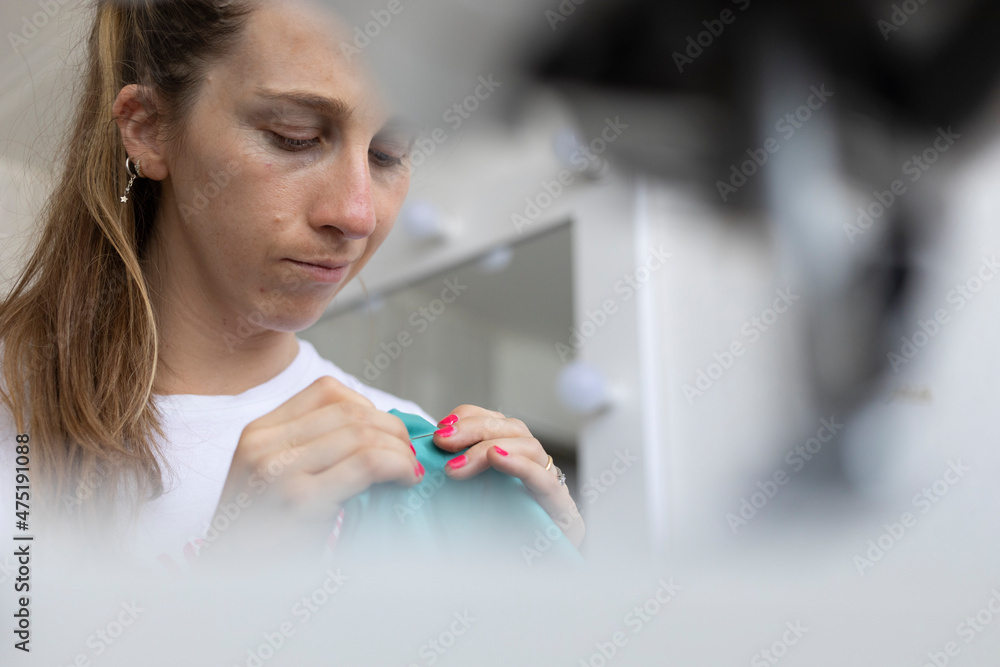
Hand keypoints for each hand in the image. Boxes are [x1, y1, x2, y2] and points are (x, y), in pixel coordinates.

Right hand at [205, 376, 422, 563]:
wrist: (227, 590)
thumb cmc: (264, 543)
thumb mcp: (275, 482)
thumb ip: (313, 451)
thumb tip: (381, 434)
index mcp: (258, 432)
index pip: (327, 391)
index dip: (369, 408)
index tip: (386, 436)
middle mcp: (263, 443)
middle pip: (351, 410)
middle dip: (392, 429)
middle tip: (409, 455)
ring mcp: (278, 469)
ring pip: (363, 432)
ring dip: (400, 449)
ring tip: (408, 471)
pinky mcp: (300, 499)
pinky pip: (367, 462)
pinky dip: (398, 465)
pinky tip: (405, 480)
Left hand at [430, 405, 584, 548]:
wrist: (521, 589)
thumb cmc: (490, 548)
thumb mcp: (462, 506)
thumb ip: (450, 478)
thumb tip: (416, 455)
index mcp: (511, 462)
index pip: (496, 423)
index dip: (470, 418)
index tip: (440, 430)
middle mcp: (534, 469)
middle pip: (512, 429)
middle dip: (474, 429)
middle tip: (442, 441)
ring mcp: (550, 488)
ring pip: (531, 446)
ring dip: (490, 448)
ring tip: (458, 465)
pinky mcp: (562, 511)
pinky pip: (546, 481)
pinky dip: (521, 465)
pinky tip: (498, 458)